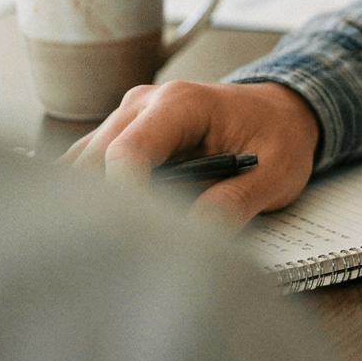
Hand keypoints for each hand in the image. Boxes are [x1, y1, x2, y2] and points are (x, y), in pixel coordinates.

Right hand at [65, 79, 320, 225]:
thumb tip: (194, 236)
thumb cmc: (278, 135)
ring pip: (82, 166)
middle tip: (119, 257)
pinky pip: (89, 168)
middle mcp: (143, 103)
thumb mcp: (276, 172)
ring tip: (111, 249)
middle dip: (101, 210)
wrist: (279, 111)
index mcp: (181, 103)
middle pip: (94, 162)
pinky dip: (92, 199)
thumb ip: (236, 202)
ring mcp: (126, 117)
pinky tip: (109, 231)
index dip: (123, 200)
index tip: (136, 241)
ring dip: (90, 206)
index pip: (127, 153)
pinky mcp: (121, 135)